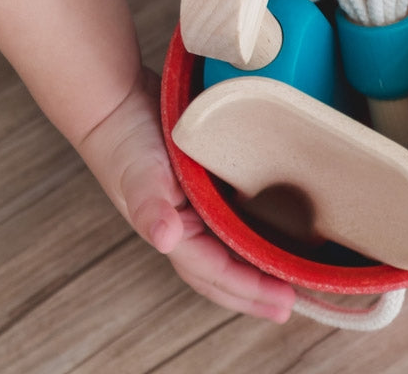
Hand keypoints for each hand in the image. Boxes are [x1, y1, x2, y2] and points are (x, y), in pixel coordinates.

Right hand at [76, 67, 296, 322]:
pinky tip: (270, 228)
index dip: (250, 289)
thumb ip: (149, 206)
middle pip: (223, 273)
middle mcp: (184, 226)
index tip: (284, 299)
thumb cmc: (123, 138)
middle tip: (292, 304)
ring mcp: (192, 207)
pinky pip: (231, 218)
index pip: (216, 273)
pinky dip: (251, 232)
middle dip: (255, 294)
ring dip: (255, 268)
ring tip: (288, 277)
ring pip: (228, 250)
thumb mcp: (138, 173)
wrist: (115, 102)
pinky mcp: (202, 184)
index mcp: (173, 232)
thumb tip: (165, 237)